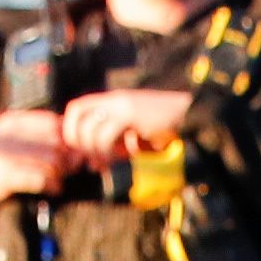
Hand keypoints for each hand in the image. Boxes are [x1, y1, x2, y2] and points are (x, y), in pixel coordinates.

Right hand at [0, 111, 69, 206]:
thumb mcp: (9, 138)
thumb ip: (35, 137)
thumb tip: (70, 147)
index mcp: (16, 121)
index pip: (55, 123)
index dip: (68, 139)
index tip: (70, 153)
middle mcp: (14, 134)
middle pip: (58, 142)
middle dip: (68, 157)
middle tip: (70, 170)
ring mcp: (10, 153)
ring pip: (53, 160)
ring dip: (62, 173)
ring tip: (60, 181)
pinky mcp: (6, 175)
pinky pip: (41, 178)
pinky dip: (52, 185)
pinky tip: (53, 189)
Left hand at [56, 86, 198, 163]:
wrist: (190, 112)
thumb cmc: (166, 126)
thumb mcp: (136, 130)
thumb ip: (116, 139)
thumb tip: (94, 161)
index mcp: (112, 100)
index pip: (75, 108)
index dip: (71, 129)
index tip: (80, 150)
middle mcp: (113, 99)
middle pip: (75, 116)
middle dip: (78, 142)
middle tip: (91, 159)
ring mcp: (120, 105)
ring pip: (88, 129)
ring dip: (93, 151)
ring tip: (106, 162)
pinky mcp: (129, 114)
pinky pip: (104, 136)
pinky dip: (106, 151)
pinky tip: (118, 157)